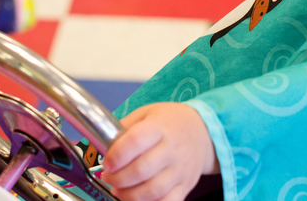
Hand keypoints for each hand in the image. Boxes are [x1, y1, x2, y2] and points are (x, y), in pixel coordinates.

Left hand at [101, 102, 219, 200]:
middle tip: (108, 177)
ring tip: (118, 190)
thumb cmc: (171, 122)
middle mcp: (172, 148)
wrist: (203, 132)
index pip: (135, 141)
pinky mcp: (185, 185)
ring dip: (129, 195)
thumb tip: (103, 143)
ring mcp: (180, 169)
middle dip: (118, 178)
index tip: (107, 161)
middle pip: (142, 170)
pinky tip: (137, 199)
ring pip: (153, 190)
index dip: (116, 155)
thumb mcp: (148, 113)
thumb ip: (126, 126)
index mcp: (161, 126)